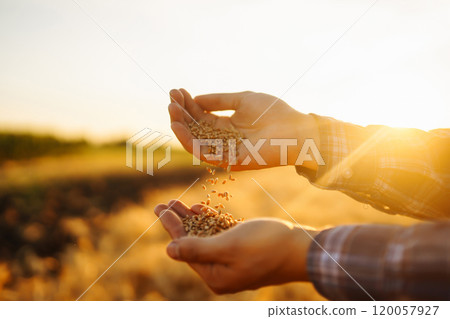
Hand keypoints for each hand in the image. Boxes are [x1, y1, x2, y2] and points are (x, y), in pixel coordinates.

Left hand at [154, 200, 316, 293]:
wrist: (304, 249)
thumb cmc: (267, 246)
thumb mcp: (228, 246)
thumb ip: (197, 249)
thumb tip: (169, 251)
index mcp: (215, 276)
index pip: (185, 248)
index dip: (172, 227)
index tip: (160, 208)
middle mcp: (222, 271)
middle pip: (192, 242)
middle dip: (178, 222)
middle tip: (164, 203)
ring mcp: (233, 261)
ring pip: (205, 236)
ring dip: (192, 219)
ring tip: (177, 202)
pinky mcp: (243, 250)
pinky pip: (220, 235)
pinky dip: (210, 221)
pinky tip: (201, 208)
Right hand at [168, 89, 319, 170]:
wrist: (295, 130)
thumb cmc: (274, 113)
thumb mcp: (242, 100)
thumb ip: (219, 100)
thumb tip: (196, 99)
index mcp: (227, 126)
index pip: (201, 116)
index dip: (188, 104)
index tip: (177, 90)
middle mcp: (223, 140)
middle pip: (195, 128)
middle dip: (181, 113)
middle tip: (170, 98)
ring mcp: (224, 151)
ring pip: (194, 141)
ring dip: (180, 126)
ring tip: (171, 109)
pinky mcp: (228, 161)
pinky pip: (203, 153)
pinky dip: (188, 140)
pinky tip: (178, 126)